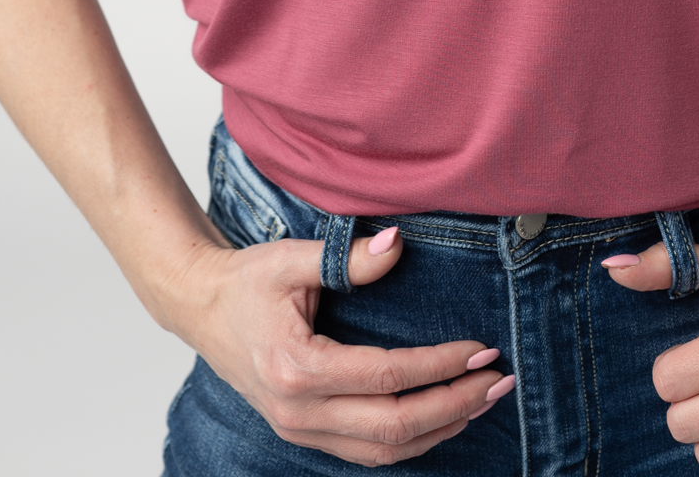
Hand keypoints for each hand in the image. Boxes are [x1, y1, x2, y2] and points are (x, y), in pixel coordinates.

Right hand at [175, 227, 512, 465]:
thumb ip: (347, 259)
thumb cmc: (245, 281)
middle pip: (392, 427)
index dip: (439, 366)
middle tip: (497, 381)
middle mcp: (299, 412)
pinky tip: (441, 420)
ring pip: (383, 451)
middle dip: (453, 406)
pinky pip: (366, 453)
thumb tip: (398, 247)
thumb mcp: (291, 258)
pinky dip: (410, 441)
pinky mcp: (305, 433)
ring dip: (439, 430)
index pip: (386, 377)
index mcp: (297, 367)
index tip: (480, 350)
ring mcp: (301, 430)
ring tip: (482, 401)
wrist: (200, 308)